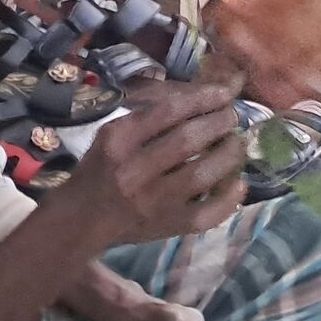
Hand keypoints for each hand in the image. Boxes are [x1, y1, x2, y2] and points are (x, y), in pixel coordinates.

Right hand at [39, 75, 248, 250]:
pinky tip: (239, 183)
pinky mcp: (166, 227)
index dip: (203, 98)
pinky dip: (228, 199)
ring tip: (237, 143)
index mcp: (119, 140)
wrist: (80, 220)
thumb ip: (150, 116)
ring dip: (228, 155)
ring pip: (201, 175)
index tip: (223, 93)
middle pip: (188, 140)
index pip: (169, 111)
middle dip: (219, 122)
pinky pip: (205, 215)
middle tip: (233, 116)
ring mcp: (152, 202)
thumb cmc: (100, 169)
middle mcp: (134, 170)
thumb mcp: (113, 133)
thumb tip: (201, 95)